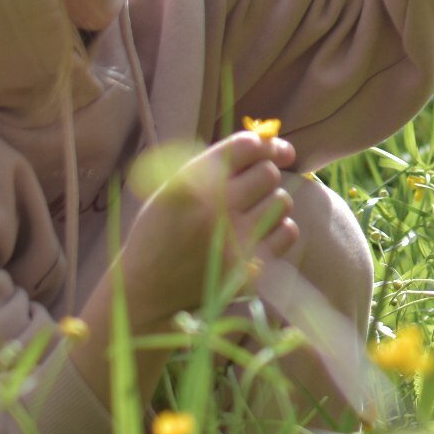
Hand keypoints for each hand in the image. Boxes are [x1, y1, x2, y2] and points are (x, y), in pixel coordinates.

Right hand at [121, 130, 299, 318]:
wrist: (146, 290)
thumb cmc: (160, 233)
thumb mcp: (172, 188)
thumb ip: (214, 164)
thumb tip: (268, 143)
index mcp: (193, 182)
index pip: (247, 147)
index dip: (269, 144)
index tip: (280, 152)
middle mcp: (216, 207)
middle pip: (269, 173)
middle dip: (265, 176)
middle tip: (254, 188)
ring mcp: (234, 239)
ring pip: (282, 201)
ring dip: (271, 203)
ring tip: (251, 213)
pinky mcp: (248, 267)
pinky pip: (287, 232)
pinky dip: (278, 230)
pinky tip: (258, 234)